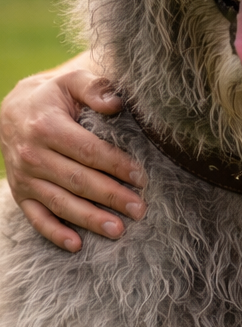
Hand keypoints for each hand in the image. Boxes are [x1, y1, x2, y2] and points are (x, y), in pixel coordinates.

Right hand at [0, 68, 145, 250]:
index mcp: (47, 127)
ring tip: (119, 230)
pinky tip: (76, 245)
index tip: (142, 178)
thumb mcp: (72, 81)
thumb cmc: (54, 96)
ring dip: (89, 219)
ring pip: (60, 203)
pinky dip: (55, 233)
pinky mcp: (20, 194)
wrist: (14, 110)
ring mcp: (24, 178)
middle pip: (78, 180)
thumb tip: (116, 103)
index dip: (116, 165)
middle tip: (140, 209)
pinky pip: (37, 218)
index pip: (88, 151)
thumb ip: (94, 88)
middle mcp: (32, 155)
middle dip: (111, 196)